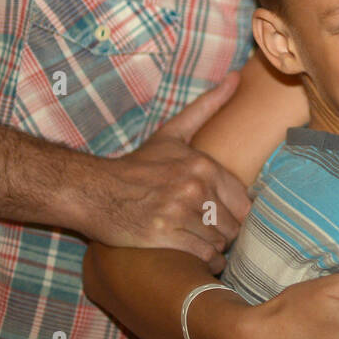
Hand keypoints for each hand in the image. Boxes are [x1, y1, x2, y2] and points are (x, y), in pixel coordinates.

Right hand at [77, 72, 250, 269]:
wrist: (93, 191)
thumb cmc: (136, 166)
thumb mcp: (172, 134)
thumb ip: (207, 106)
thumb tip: (235, 77)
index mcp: (203, 165)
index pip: (245, 202)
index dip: (236, 213)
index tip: (223, 216)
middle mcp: (195, 188)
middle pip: (235, 224)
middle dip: (226, 232)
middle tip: (212, 233)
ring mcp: (180, 213)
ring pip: (221, 242)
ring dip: (216, 248)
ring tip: (202, 243)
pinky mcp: (165, 236)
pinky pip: (203, 256)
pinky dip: (205, 262)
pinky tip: (197, 258)